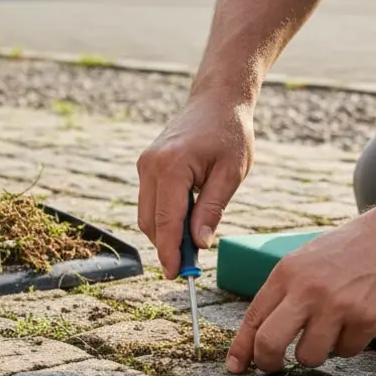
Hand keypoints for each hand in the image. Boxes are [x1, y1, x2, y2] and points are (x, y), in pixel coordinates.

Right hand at [136, 89, 254, 277]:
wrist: (216, 100)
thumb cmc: (229, 133)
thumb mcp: (231, 174)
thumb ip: (212, 209)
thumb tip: (199, 244)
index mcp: (171, 167)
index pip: (166, 222)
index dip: (169, 252)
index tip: (176, 275)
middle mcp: (150, 166)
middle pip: (150, 222)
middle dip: (166, 246)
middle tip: (191, 265)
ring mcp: (145, 165)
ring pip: (147, 214)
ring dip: (165, 232)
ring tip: (192, 242)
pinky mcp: (147, 165)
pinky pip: (150, 201)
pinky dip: (164, 217)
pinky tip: (186, 221)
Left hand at [227, 206, 375, 372]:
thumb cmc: (353, 248)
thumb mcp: (308, 259)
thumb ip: (285, 293)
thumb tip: (259, 334)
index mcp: (288, 272)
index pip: (253, 317)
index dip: (241, 348)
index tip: (235, 367)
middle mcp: (308, 289)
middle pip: (269, 343)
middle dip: (268, 363)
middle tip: (274, 367)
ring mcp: (338, 306)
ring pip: (310, 356)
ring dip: (318, 352)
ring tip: (332, 329)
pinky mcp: (368, 319)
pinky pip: (347, 351)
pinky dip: (350, 344)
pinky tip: (359, 320)